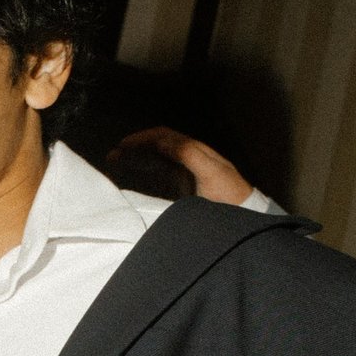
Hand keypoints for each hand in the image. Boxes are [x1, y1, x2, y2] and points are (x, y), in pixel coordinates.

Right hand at [107, 127, 256, 205]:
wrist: (243, 219)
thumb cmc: (230, 195)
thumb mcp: (211, 172)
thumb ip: (188, 154)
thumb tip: (161, 141)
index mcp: (195, 151)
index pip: (165, 136)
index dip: (144, 137)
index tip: (123, 145)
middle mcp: (188, 159)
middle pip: (156, 147)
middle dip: (135, 148)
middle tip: (113, 156)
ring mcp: (185, 175)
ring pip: (155, 161)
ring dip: (136, 160)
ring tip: (115, 163)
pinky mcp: (182, 191)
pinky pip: (159, 177)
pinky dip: (143, 174)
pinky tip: (132, 178)